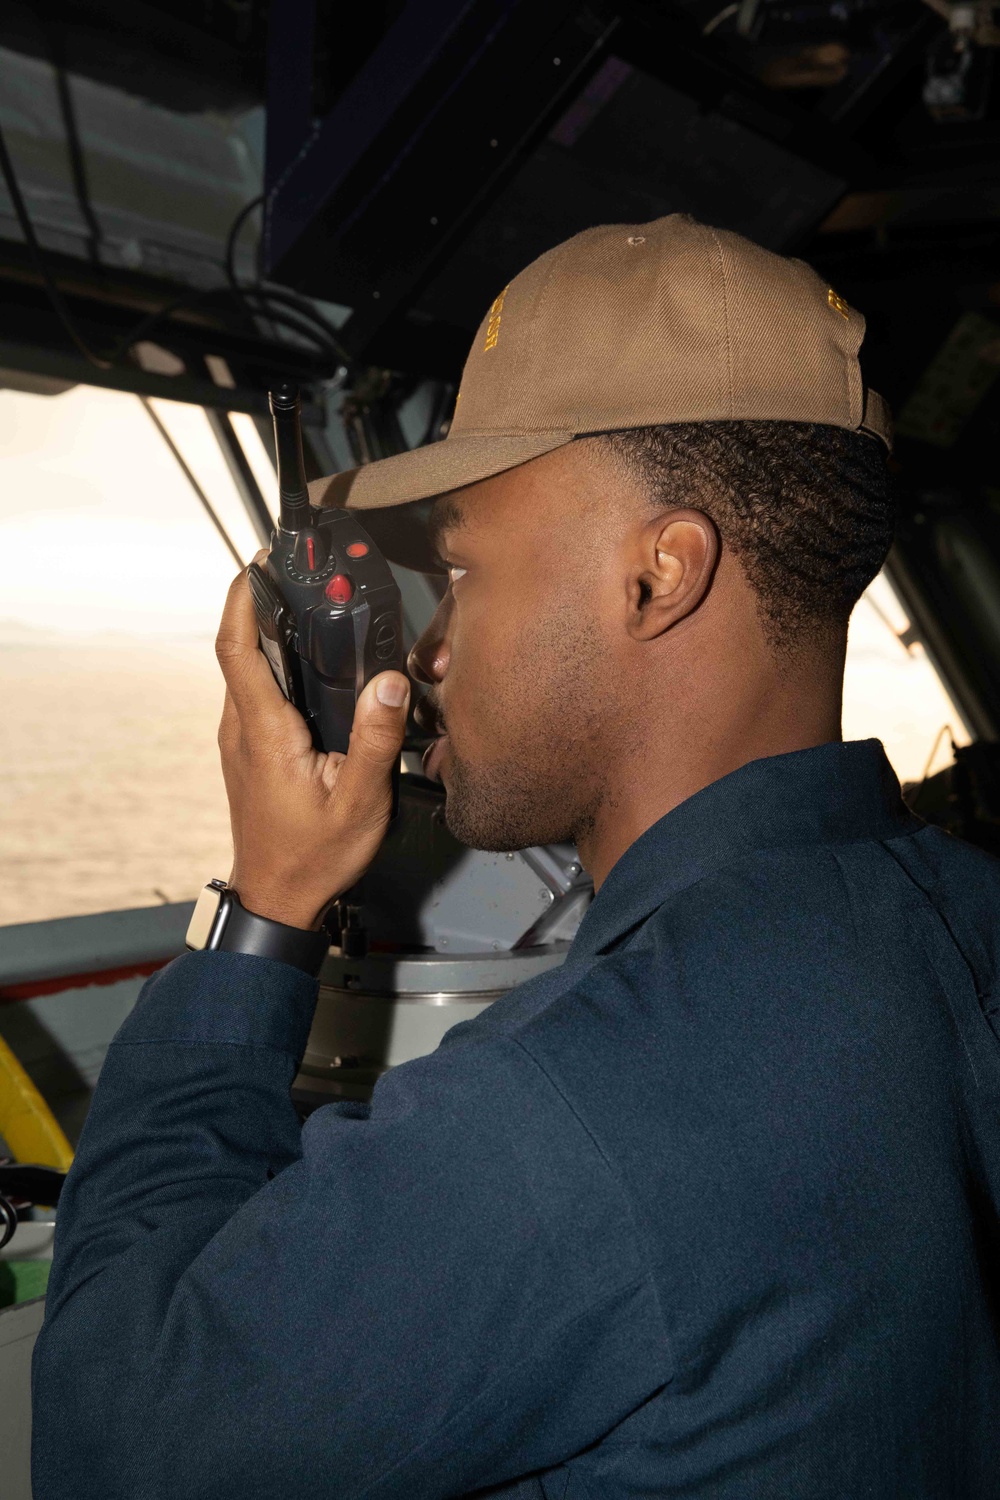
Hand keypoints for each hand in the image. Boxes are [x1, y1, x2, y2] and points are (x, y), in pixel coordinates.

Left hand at [215, 559, 409, 929]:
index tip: (259, 564)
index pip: (236, 648)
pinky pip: (255, 693)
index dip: (241, 598)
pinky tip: (307, 664)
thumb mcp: (361, 801)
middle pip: (240, 649)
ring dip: (267, 634)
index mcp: (264, 733)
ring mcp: (240, 740)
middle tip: (297, 573)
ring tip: (307, 606)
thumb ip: (376, 738)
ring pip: (247, 671)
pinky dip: (273, 665)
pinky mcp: (248, 751)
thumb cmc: (313, 858)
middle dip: (262, 604)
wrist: (278, 899)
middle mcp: (242, 729)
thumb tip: (390, 680)